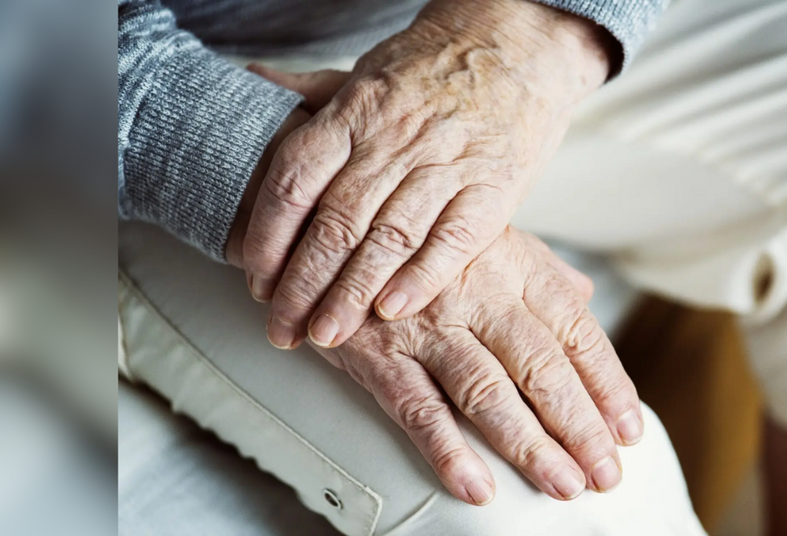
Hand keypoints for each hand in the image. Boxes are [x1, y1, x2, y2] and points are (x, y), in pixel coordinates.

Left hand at [240, 0, 614, 349]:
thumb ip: (314, 92)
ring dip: (352, 294)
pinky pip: (452, 240)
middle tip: (284, 328)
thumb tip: (256, 82)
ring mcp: (446, 164)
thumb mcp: (367, 71)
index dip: (269, 237)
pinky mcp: (492, 187)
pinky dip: (420, 277)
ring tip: (327, 334)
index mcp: (355, 112)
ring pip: (388, 239)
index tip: (258, 281)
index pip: (295, 182)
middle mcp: (395, 140)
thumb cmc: (437, 66)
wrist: (517, 44)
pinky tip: (393, 310)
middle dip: (303, 285)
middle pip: (335, 223)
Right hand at [315, 227, 642, 503]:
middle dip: (580, 426)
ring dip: (529, 446)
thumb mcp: (487, 236)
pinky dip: (448, 452)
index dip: (607, 382)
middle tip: (605, 471)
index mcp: (514, 265)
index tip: (628, 428)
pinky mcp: (379, 354)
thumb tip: (586, 296)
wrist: (333, 229)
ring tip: (561, 484)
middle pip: (541, 367)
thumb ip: (539, 271)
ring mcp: (427, 325)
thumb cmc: (420, 240)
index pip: (576, 330)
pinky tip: (477, 486)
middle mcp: (478, 293)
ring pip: (488, 392)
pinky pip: (418, 409)